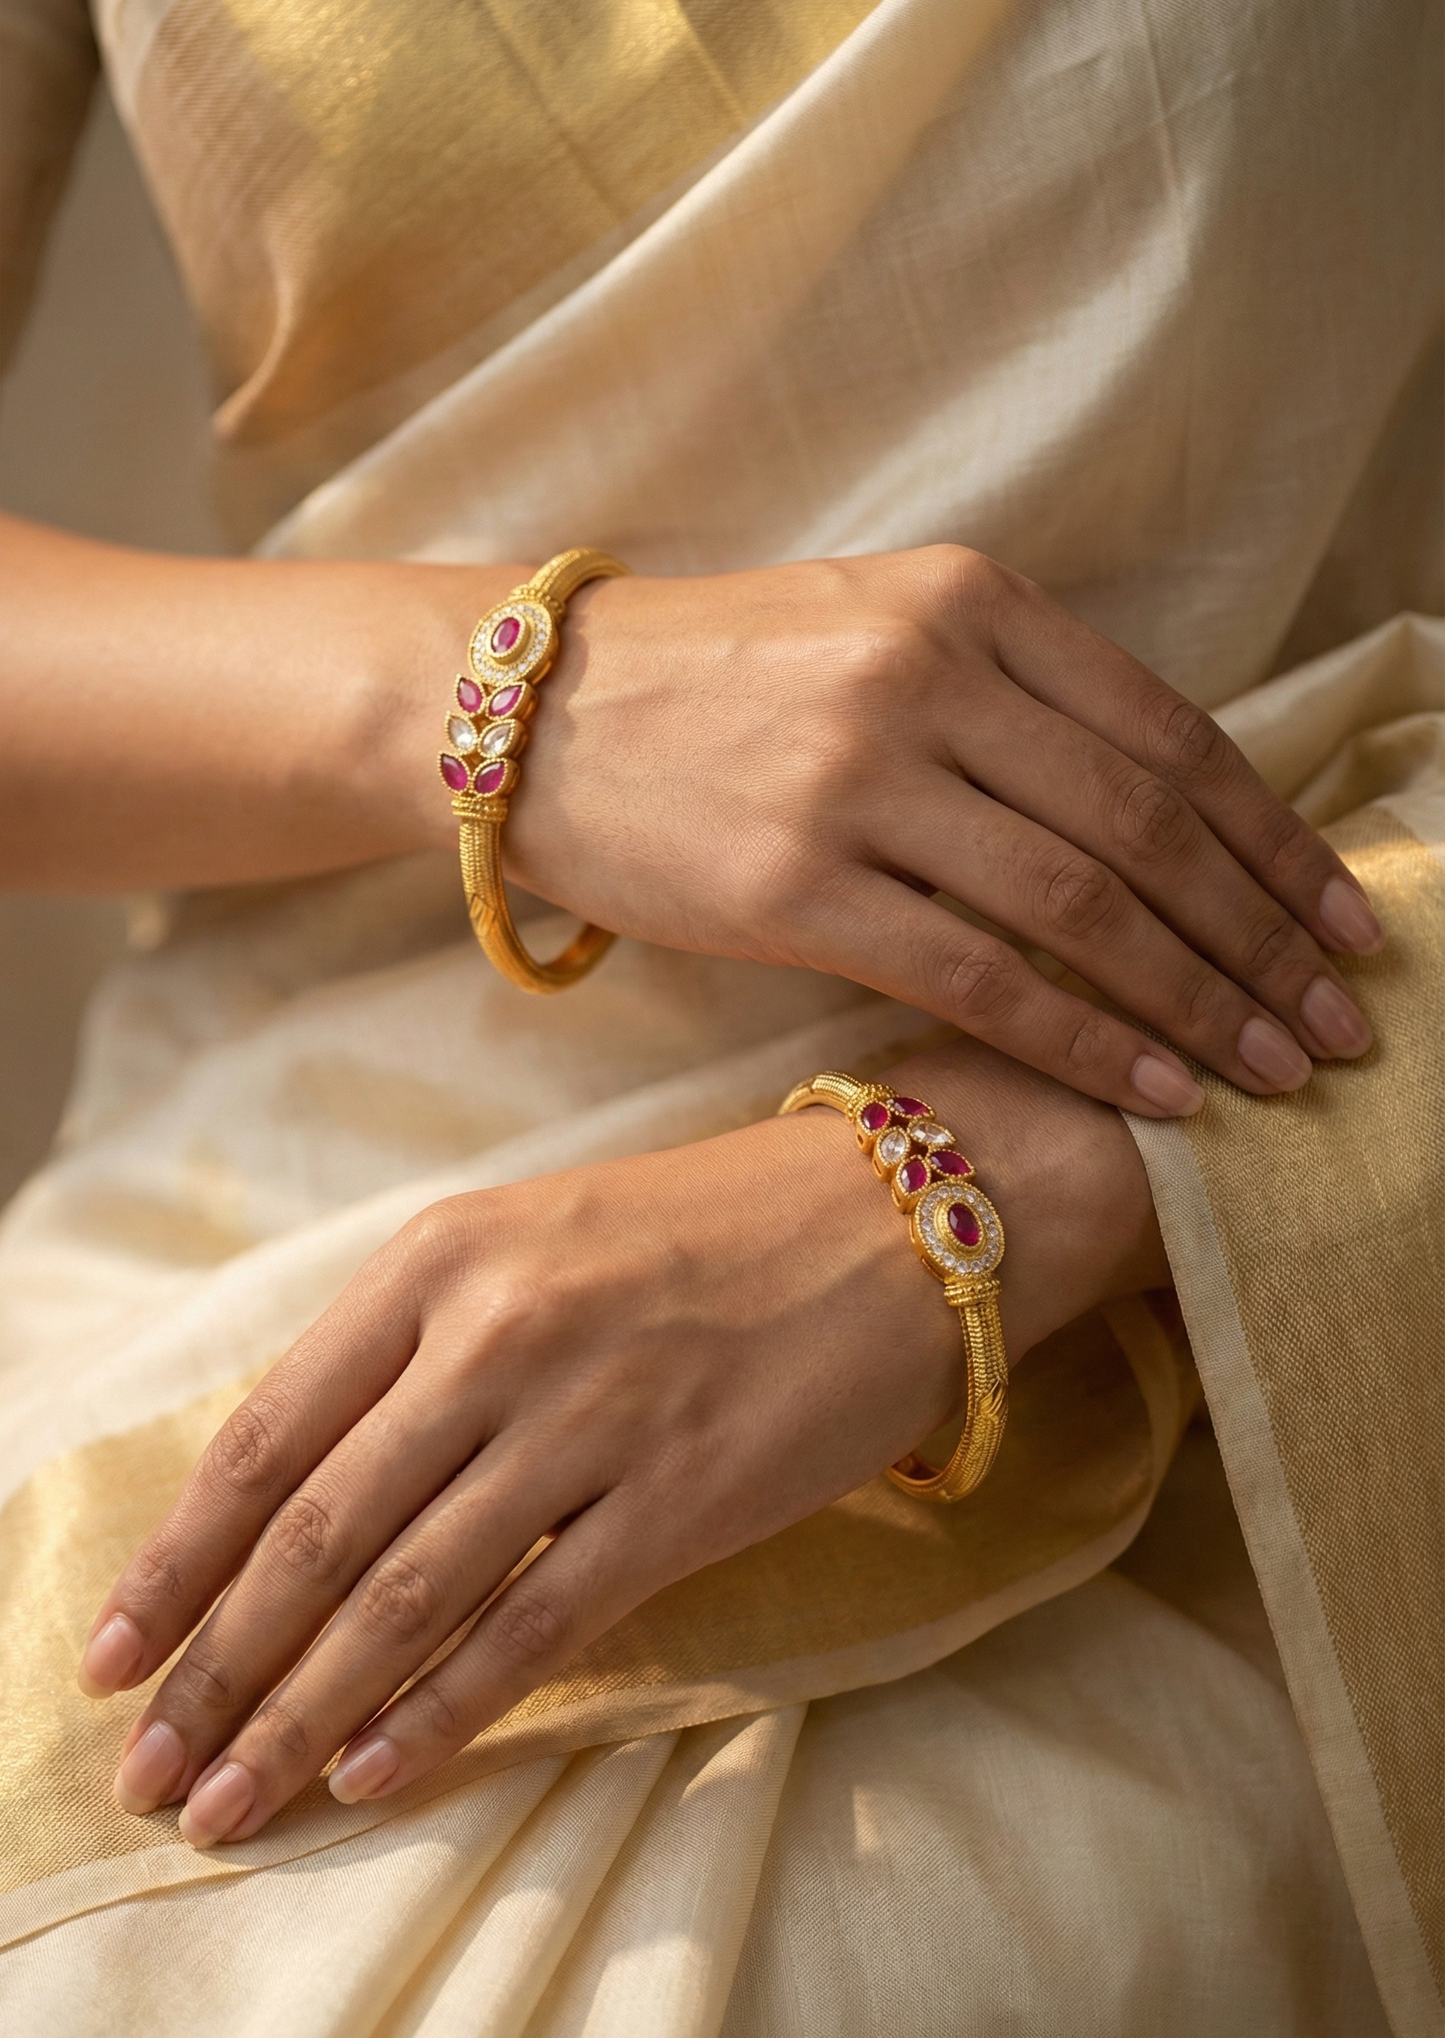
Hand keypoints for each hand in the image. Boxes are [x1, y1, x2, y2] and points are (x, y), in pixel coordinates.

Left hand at [79, 1038, 1166, 1845]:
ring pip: (409, 1592)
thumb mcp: (532, 1239)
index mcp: (442, 1259)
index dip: (181, 1556)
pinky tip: (378, 1772)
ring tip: (235, 1800)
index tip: (117, 1651)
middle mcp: (500, 1331)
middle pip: (321, 1531)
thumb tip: (300, 1495)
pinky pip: (534, 1626)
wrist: (899, 1214)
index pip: (272, 1432)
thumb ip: (416, 1345)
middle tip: (153, 1770)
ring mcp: (592, 1416)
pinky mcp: (681, 1496)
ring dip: (306, 1711)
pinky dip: (446, 1710)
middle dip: (221, 1667)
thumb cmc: (706, 1230)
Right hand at [480, 547, 1380, 1113]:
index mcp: (970, 604)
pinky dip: (1082, 1037)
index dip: (1276, 843)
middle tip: (1341, 1025)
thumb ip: (1014, 693)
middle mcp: (930, 678)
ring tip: (1273, 1072)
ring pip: (1082, 907)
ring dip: (1198, 1001)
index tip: (1343, 923)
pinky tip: (1151, 1090)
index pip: (1171, 736)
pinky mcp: (796, 885)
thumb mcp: (875, 629)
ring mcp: (861, 781)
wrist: (530, 710)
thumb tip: (1157, 811)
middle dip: (1264, 939)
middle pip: (1148, 828)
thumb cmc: (714, 680)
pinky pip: (981, 974)